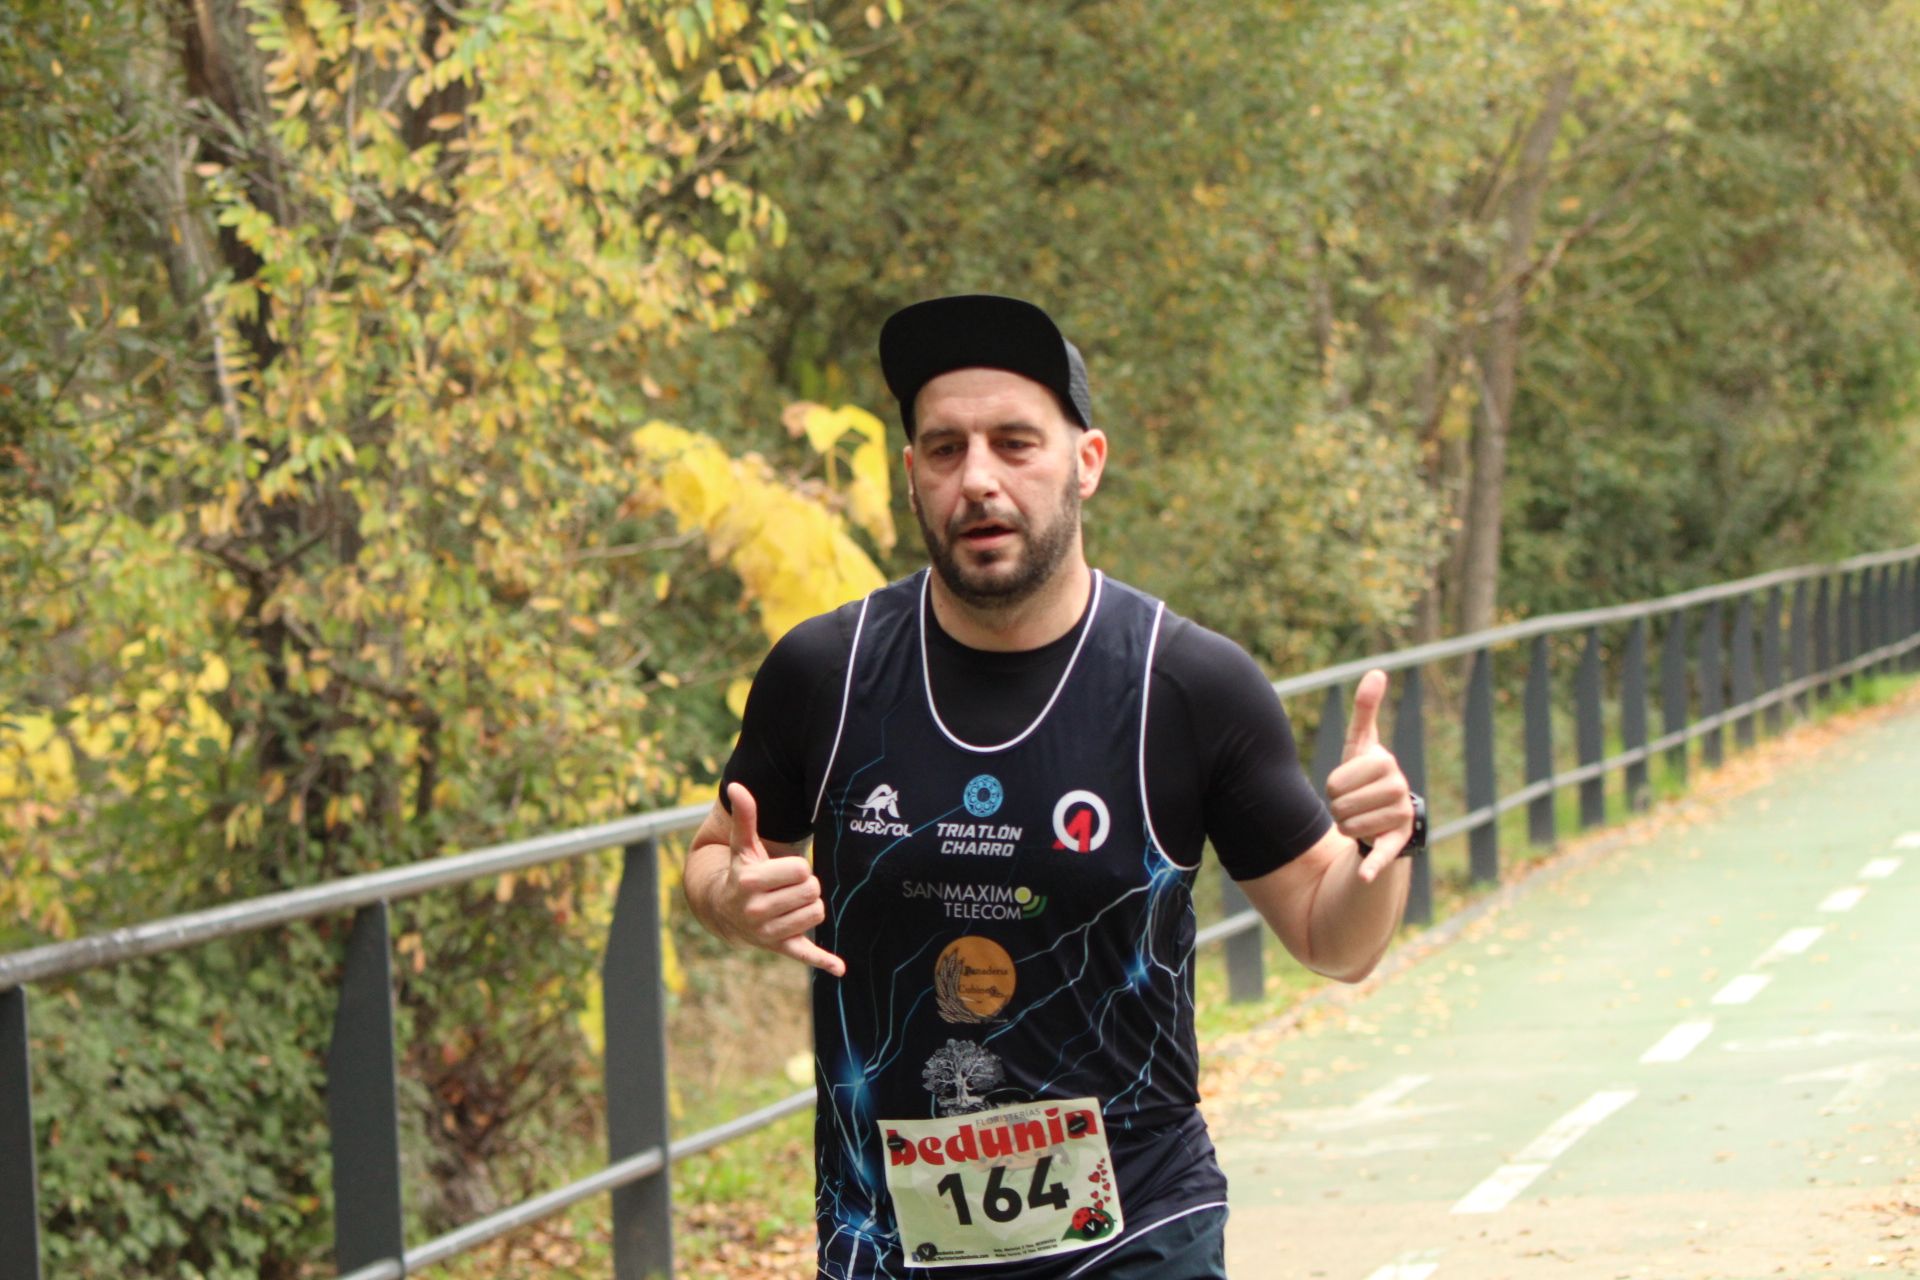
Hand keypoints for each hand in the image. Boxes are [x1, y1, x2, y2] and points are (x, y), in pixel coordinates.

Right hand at [718, 783, 845, 975]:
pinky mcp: (780, 949)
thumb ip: (745, 817)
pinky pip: (806, 955)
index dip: (798, 867)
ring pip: (817, 913)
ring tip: (790, 902)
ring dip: (810, 905)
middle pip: (812, 891)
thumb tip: (736, 785)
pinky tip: (840, 967)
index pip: (801, 869)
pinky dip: (824, 961)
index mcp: (750, 882)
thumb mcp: (741, 846)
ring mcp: (768, 933)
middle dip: (806, 886)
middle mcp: (756, 911)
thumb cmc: (741, 871)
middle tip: (787, 887)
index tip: (783, 871)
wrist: (725, 911)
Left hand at [1324, 669, 1415, 883]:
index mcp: (1385, 764)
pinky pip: (1383, 855)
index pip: (1337, 779)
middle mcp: (1398, 789)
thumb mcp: (1362, 744)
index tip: (1347, 783)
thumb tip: (1376, 671)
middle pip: (1342, 803)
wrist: (1383, 816)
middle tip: (1351, 806)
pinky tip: (1363, 877)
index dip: (1333, 785)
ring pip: (1349, 826)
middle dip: (1338, 807)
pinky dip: (1372, 866)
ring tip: (1359, 820)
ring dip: (1345, 827)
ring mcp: (1400, 817)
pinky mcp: (1399, 844)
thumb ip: (1366, 709)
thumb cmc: (1366, 777)